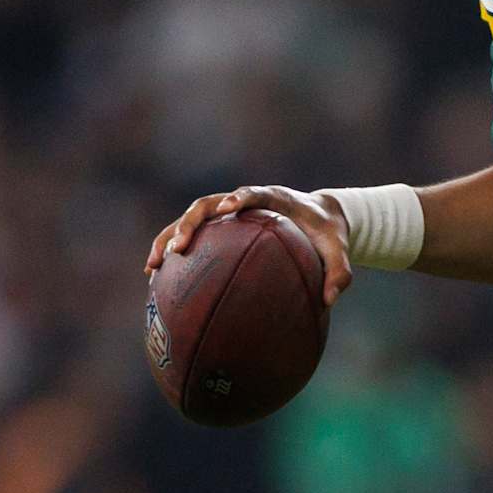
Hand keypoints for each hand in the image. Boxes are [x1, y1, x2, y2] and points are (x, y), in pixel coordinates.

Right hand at [144, 184, 353, 306]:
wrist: (318, 217)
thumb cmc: (328, 234)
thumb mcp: (339, 251)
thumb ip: (340, 272)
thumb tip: (330, 299)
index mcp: (275, 199)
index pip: (254, 193)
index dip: (242, 196)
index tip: (230, 206)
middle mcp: (244, 201)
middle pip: (208, 204)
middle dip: (190, 223)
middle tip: (178, 249)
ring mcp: (228, 212)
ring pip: (191, 219)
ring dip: (169, 238)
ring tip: (152, 267)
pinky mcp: (221, 226)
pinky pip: (194, 237)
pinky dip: (173, 252)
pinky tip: (156, 279)